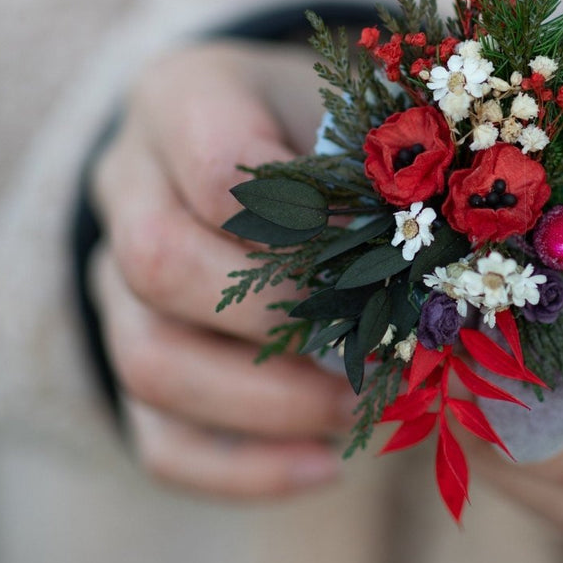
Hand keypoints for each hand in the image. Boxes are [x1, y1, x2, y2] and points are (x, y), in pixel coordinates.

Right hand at [89, 39, 355, 499]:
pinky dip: (248, 467)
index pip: (213, 161)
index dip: (303, 222)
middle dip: (280, 318)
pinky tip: (328, 463)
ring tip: (362, 408)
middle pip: (156, 263)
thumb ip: (394, 165)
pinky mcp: (129, 366)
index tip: (386, 249)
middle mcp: (128, 183)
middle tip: (375, 344)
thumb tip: (449, 274)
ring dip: (269, 402)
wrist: (285, 152)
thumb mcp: (369, 110)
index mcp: (184, 95)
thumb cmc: (345, 129)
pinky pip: (158, 441)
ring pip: (147, 360)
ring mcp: (113, 282)